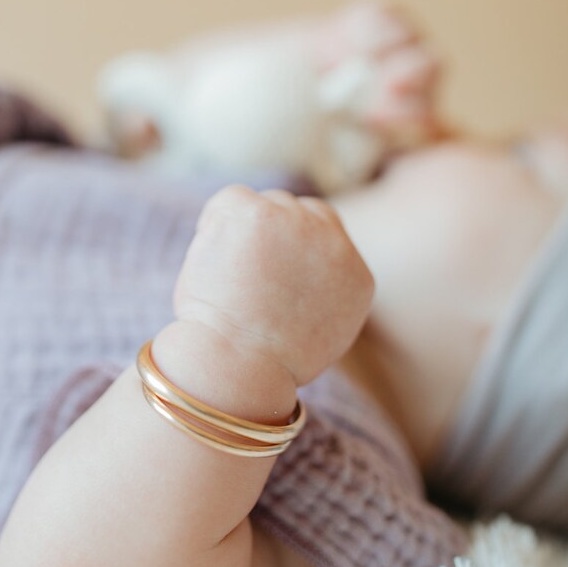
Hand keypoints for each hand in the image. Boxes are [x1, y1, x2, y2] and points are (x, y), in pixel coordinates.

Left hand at [174, 185, 373, 385]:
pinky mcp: (256, 214)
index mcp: (357, 277)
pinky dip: (214, 223)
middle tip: (242, 278)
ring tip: (225, 277)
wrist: (240, 367)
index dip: (293, 249)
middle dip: (270, 239)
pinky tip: (211, 259)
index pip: (329, 237)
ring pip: (266, 205)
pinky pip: (231, 199)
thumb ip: (320, 297)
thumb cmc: (262, 365)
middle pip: (299, 213)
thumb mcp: (315, 335)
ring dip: (243, 233)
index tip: (268, 275)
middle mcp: (335, 243)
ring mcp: (297, 224)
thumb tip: (297, 274)